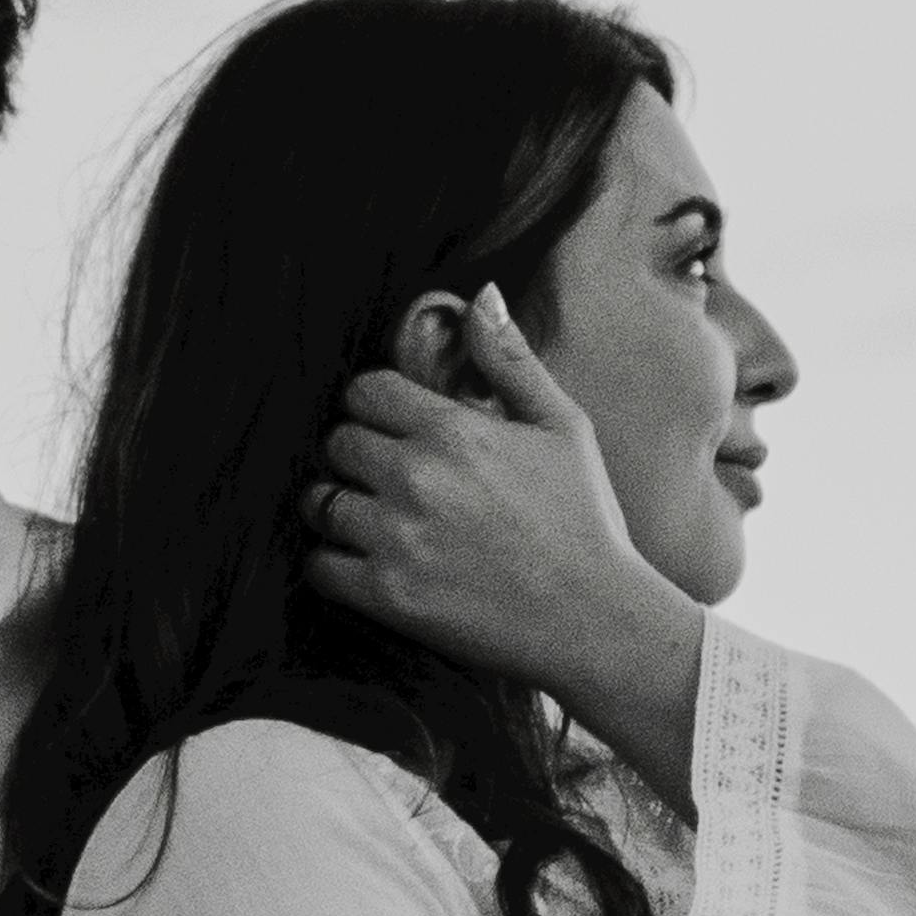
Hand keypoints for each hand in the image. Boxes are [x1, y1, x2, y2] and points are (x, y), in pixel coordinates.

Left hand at [306, 287, 702, 786]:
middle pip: (338, 443)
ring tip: (375, 519)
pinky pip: (320, 566)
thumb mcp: (564, 427)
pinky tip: (366, 561)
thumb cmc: (585, 519)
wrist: (595, 620)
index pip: (366, 391)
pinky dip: (333, 562)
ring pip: (321, 503)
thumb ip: (510, 360)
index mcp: (455, 430)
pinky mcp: (388, 596)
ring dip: (340, 507)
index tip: (395, 427)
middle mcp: (417, 479)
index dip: (376, 406)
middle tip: (388, 477)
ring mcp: (397, 539)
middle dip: (357, 454)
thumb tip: (479, 296)